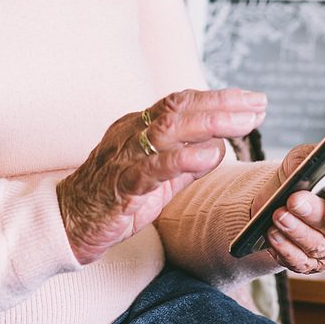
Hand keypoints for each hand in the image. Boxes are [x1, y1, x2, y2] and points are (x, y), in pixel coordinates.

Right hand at [58, 89, 266, 264]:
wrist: (67, 224)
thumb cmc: (112, 199)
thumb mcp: (157, 177)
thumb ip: (186, 162)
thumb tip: (220, 146)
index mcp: (139, 128)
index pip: (182, 103)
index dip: (219, 99)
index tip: (253, 101)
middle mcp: (132, 134)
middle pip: (180, 108)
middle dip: (222, 104)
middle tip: (257, 105)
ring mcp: (124, 157)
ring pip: (168, 130)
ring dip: (211, 123)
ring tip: (244, 122)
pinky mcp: (120, 185)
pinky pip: (151, 168)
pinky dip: (182, 160)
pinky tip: (209, 155)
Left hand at [251, 144, 324, 274]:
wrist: (282, 203)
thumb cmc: (305, 179)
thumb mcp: (306, 158)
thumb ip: (311, 156)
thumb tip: (307, 162)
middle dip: (317, 211)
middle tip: (295, 200)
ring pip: (321, 244)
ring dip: (297, 231)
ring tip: (278, 215)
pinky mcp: (317, 263)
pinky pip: (303, 261)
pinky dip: (286, 249)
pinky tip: (274, 234)